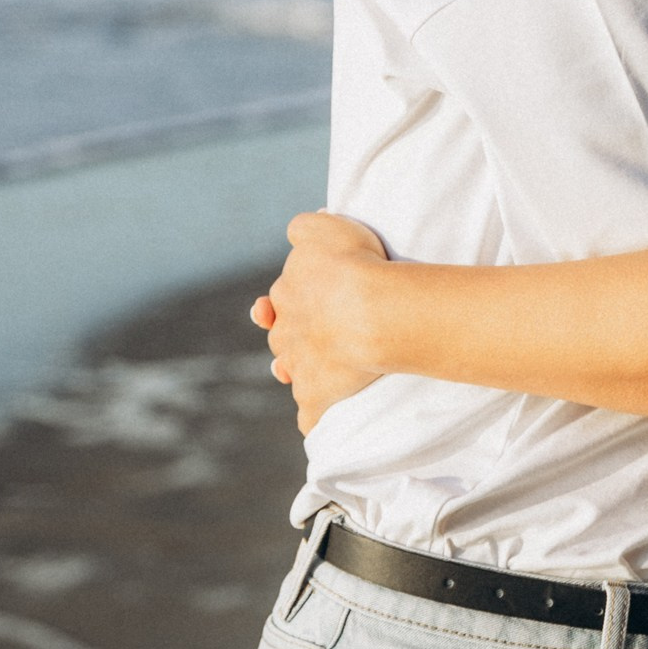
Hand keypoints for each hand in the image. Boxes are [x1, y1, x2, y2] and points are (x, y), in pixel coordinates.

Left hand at [252, 211, 391, 433]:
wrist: (368, 310)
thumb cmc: (352, 264)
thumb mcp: (324, 228)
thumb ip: (306, 227)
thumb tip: (301, 227)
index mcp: (285, 296)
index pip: (279, 300)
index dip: (290, 302)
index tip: (301, 302)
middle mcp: (285, 335)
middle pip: (282, 339)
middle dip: (292, 339)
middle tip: (318, 336)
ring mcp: (299, 370)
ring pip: (291, 374)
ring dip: (300, 373)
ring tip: (318, 373)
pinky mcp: (315, 399)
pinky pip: (309, 416)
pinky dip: (314, 418)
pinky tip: (321, 421)